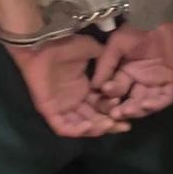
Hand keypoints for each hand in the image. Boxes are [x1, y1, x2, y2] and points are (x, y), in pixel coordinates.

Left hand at [7, 36, 130, 137]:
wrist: (44, 43)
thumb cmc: (65, 45)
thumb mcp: (92, 50)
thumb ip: (104, 59)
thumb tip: (117, 66)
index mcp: (82, 89)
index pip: (100, 106)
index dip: (114, 110)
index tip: (127, 108)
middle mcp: (73, 101)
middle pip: (93, 120)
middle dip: (109, 125)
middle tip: (124, 126)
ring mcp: (61, 108)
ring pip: (80, 127)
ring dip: (95, 129)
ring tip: (109, 125)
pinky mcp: (49, 111)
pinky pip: (63, 127)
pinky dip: (76, 130)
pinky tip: (89, 126)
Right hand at [92, 23, 172, 119]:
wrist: (158, 18)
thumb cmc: (136, 30)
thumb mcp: (115, 46)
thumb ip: (105, 65)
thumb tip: (94, 87)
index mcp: (126, 74)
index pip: (115, 93)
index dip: (108, 98)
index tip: (101, 98)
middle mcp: (140, 81)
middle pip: (130, 103)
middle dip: (121, 110)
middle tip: (113, 113)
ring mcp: (157, 82)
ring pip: (146, 104)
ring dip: (136, 110)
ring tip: (126, 110)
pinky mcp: (172, 81)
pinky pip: (165, 99)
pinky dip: (155, 104)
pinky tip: (143, 104)